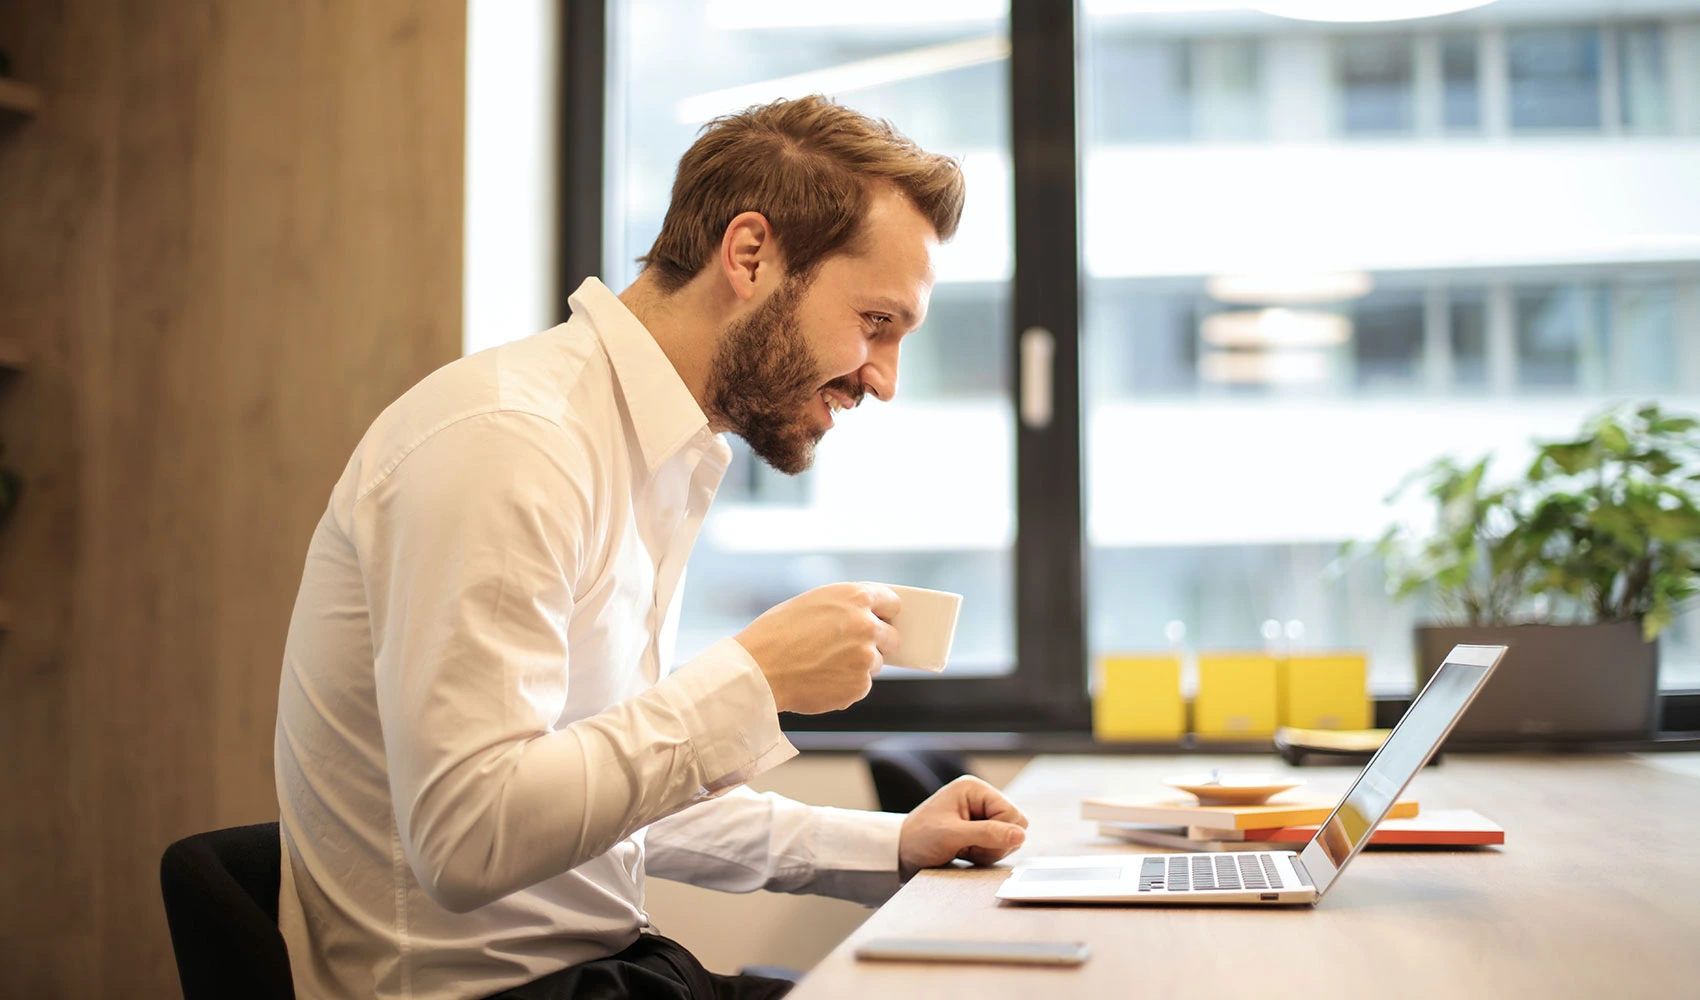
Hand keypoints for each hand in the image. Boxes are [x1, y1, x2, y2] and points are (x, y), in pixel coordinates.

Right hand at [735, 582, 901, 714]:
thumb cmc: (776, 634)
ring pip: (875, 663)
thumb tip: (867, 617)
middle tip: (852, 648)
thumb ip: (845, 608)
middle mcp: (866, 625)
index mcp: (855, 597)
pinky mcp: (860, 685)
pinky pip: (861, 685)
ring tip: (823, 665)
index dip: (885, 613)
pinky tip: (819, 679)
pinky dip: (845, 685)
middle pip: (892, 636)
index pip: (891, 602)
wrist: (759, 670)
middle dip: (877, 643)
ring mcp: (866, 657)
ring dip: (857, 666)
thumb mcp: (813, 603)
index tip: (882, 620)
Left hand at [898, 776, 1028, 879]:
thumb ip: (987, 834)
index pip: (1012, 813)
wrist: (900, 853)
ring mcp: (981, 814)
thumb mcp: (951, 836)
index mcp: (974, 789)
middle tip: (969, 847)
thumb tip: (1020, 835)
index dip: (1000, 833)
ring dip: (989, 851)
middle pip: (1015, 825)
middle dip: (996, 843)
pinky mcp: (979, 829)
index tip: (974, 842)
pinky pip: (999, 845)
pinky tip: (966, 853)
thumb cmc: (920, 838)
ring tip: (964, 850)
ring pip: (1009, 838)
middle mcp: (980, 798)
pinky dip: (985, 854)